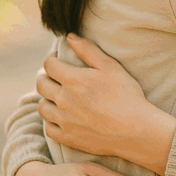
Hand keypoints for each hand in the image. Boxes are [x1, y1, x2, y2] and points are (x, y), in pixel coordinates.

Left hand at [38, 34, 175, 172]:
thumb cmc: (126, 95)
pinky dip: (51, 120)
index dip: (51, 58)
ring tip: (58, 96)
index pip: (49, 65)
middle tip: (56, 76)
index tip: (58, 58)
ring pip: (42, 107)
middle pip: (41, 85)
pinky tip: (61, 116)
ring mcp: (64, 120)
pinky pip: (49, 128)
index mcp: (72, 80)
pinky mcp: (67, 137)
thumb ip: (88, 50)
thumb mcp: (111, 66)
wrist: (133, 129)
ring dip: (47, 98)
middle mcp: (63, 100)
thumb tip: (70, 37)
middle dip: (46, 76)